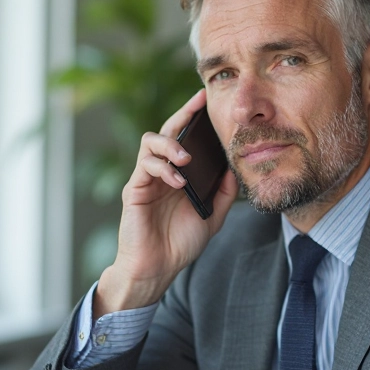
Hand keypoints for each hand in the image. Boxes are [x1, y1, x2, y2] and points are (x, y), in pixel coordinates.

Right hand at [94, 89, 238, 315]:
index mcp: (179, 173)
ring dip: (170, 144)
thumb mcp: (212, 215)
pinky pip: (145, 166)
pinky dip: (163, 169)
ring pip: (150, 142)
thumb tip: (234, 166)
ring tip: (186, 158)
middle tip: (198, 104)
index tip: (207, 100)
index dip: (193, 117)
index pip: (185, 137)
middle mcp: (161, 171)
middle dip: (182, 114)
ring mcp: (146, 178)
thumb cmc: (180, 242)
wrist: (158, 268)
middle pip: (167, 130)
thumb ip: (223, 192)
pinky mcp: (135, 190)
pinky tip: (178, 181)